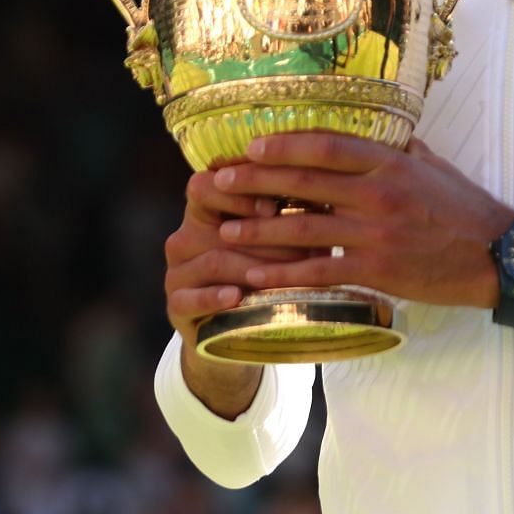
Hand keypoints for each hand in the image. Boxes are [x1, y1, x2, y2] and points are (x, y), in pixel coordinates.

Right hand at [163, 166, 318, 417]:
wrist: (237, 330)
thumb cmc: (269, 270)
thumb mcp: (282, 239)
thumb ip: (296, 212)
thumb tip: (337, 190)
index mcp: (207, 209)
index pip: (208, 183)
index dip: (239, 191)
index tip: (273, 205)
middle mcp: (187, 234)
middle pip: (212, 222)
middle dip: (260, 233)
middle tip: (297, 244)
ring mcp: (178, 271)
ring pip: (212, 259)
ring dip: (251, 265)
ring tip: (283, 274)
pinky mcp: (177, 305)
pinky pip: (190, 298)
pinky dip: (215, 296)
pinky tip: (237, 297)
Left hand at [212, 134, 513, 309]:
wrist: (497, 256)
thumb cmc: (464, 208)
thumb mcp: (432, 165)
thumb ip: (397, 149)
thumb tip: (372, 127)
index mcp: (390, 162)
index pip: (327, 147)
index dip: (284, 146)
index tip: (251, 147)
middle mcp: (379, 193)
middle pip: (304, 184)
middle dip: (256, 183)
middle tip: (218, 182)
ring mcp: (376, 234)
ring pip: (304, 230)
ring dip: (259, 232)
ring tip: (225, 232)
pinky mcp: (377, 270)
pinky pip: (321, 271)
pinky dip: (286, 274)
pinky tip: (257, 277)